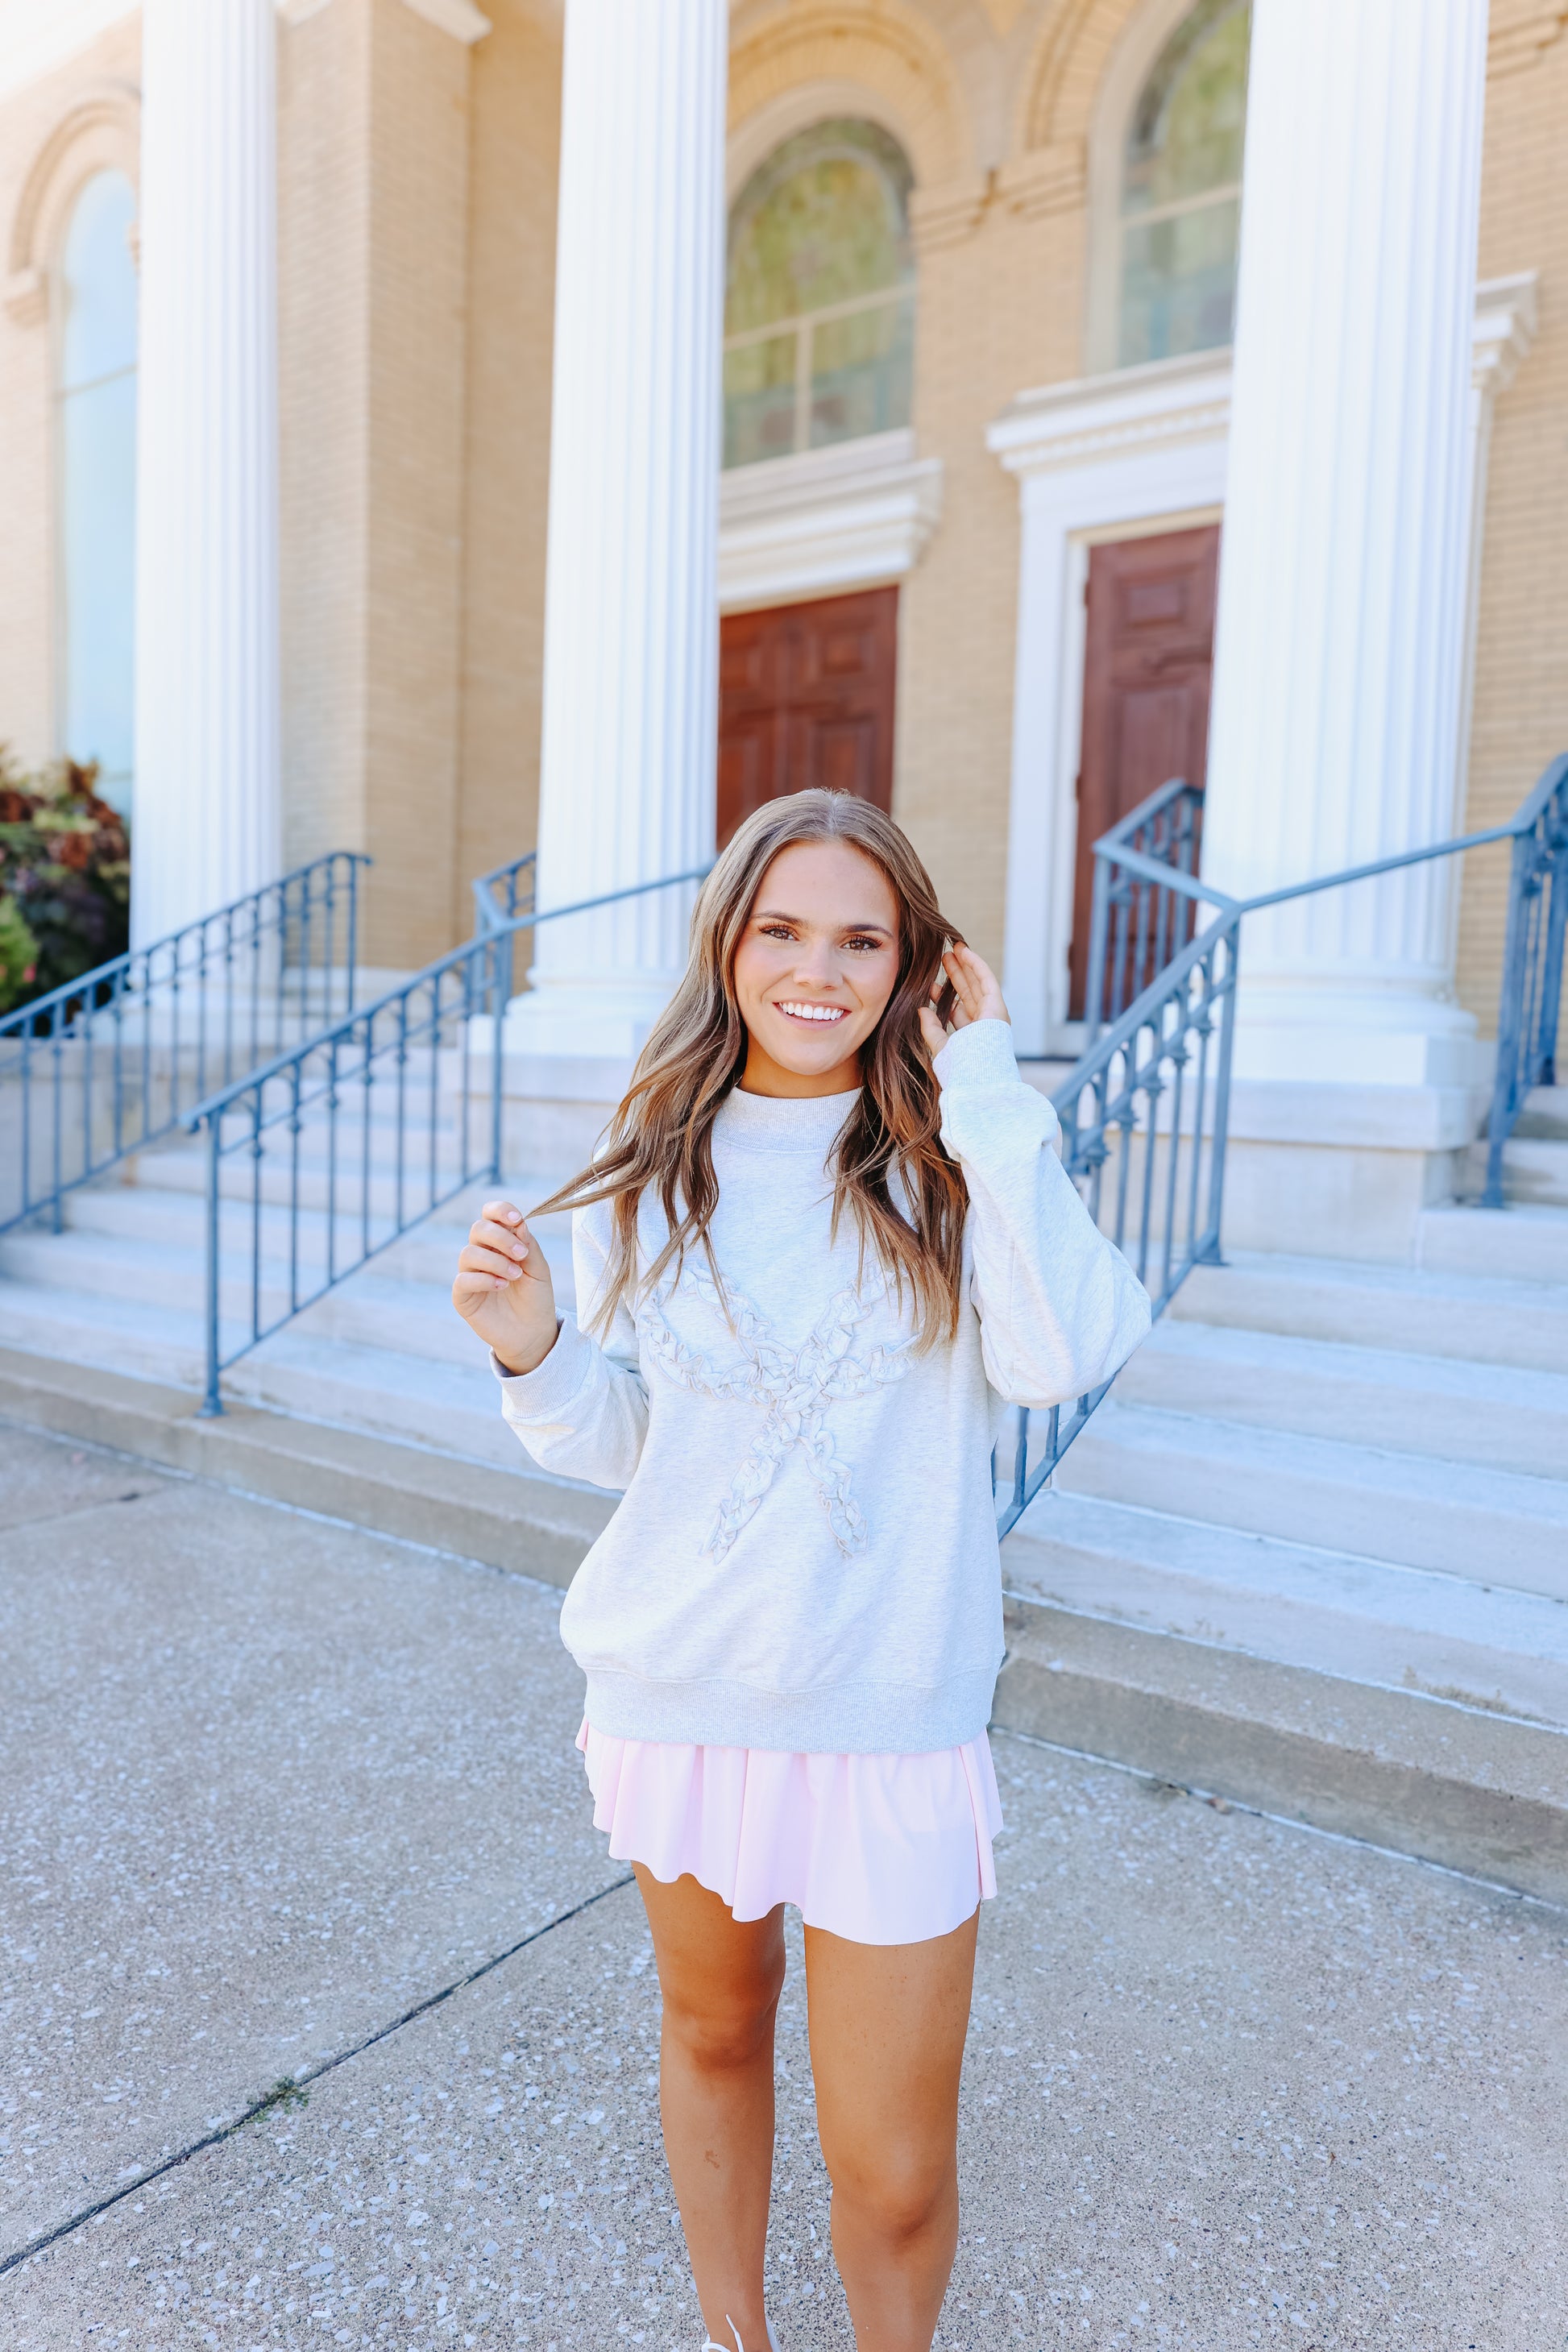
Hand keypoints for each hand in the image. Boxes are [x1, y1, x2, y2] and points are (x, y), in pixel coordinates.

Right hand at [451, 1198, 559, 1374]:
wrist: (533, 1332)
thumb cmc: (535, 1297)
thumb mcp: (539, 1269)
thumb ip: (528, 1246)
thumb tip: (519, 1223)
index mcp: (499, 1242)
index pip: (490, 1215)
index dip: (500, 1211)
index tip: (517, 1219)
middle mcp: (481, 1254)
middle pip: (477, 1229)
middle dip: (501, 1237)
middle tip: (522, 1255)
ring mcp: (469, 1274)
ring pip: (468, 1253)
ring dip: (495, 1261)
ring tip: (515, 1275)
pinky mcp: (462, 1297)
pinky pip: (463, 1280)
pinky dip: (483, 1279)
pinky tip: (502, 1286)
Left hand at [918, 943, 1009, 1059]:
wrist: (977, 1072)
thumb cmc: (959, 1066)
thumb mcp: (939, 1046)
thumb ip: (931, 1028)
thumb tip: (922, 1010)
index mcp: (970, 1036)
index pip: (956, 1011)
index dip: (943, 996)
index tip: (929, 985)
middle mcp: (983, 1024)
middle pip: (967, 994)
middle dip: (955, 976)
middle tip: (943, 959)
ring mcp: (991, 1014)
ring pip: (976, 983)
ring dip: (965, 966)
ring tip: (953, 950)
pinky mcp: (997, 1004)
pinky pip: (986, 979)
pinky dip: (976, 964)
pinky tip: (965, 952)